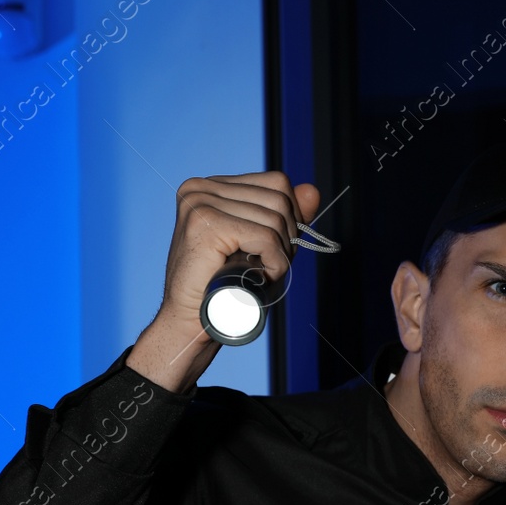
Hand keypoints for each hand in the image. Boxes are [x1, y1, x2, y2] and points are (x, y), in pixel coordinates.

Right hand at [128, 171, 320, 391]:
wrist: (192, 322)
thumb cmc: (226, 287)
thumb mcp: (262, 244)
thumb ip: (285, 215)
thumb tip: (313, 189)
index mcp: (210, 186)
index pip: (276, 182)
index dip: (290, 216)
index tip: (277, 247)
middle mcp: (201, 188)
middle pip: (279, 198)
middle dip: (287, 236)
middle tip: (269, 266)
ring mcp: (200, 203)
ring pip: (274, 218)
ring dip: (280, 253)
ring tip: (260, 274)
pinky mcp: (205, 224)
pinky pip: (265, 237)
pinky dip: (275, 262)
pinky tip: (262, 277)